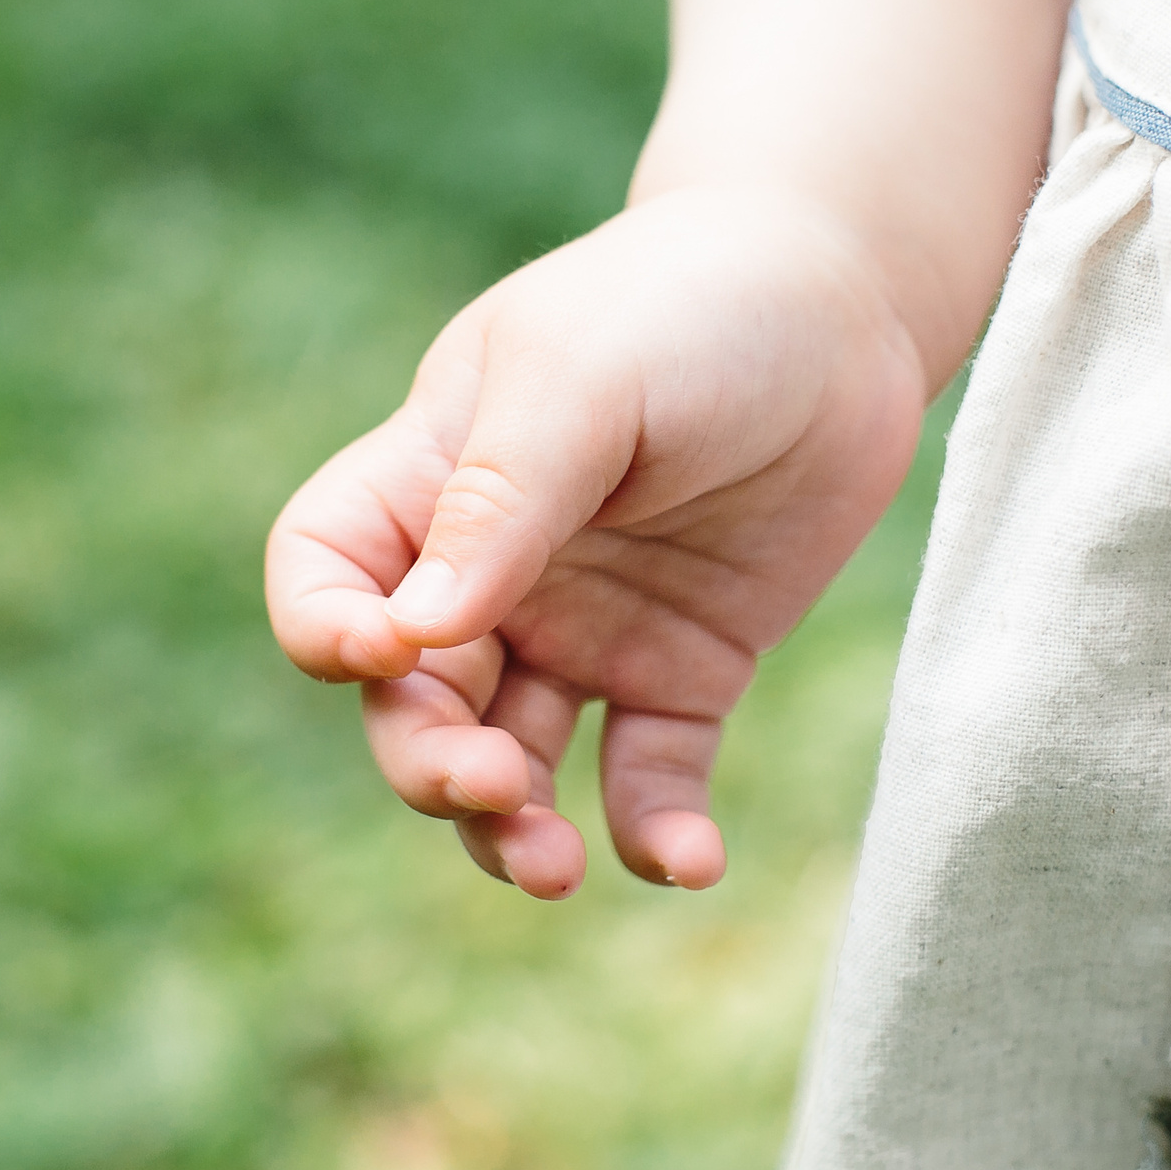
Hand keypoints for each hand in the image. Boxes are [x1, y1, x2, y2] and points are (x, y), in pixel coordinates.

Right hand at [266, 185, 929, 898]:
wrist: (845, 302)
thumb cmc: (687, 306)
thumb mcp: (582, 376)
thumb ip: (499, 500)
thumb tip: (414, 641)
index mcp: (428, 480)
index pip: (325, 576)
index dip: (325, 631)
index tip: (387, 651)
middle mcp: (491, 572)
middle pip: (412, 700)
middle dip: (430, 761)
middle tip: (490, 784)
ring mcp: (584, 629)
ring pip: (512, 762)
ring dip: (514, 828)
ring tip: (558, 868)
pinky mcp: (683, 671)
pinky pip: (648, 777)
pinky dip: (655, 833)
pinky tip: (687, 863)